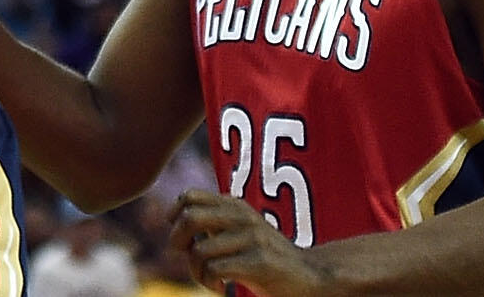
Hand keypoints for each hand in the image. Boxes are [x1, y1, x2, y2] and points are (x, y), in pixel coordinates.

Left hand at [169, 191, 326, 295]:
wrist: (310, 277)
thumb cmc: (266, 256)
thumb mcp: (240, 230)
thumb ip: (214, 221)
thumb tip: (173, 219)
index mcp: (235, 206)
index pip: (189, 196)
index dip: (174, 216)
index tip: (181, 238)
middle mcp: (243, 217)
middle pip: (189, 218)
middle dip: (178, 241)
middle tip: (186, 257)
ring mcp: (253, 238)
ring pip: (200, 251)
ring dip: (196, 271)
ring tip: (210, 280)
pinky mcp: (260, 262)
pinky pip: (216, 269)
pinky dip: (210, 282)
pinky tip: (222, 288)